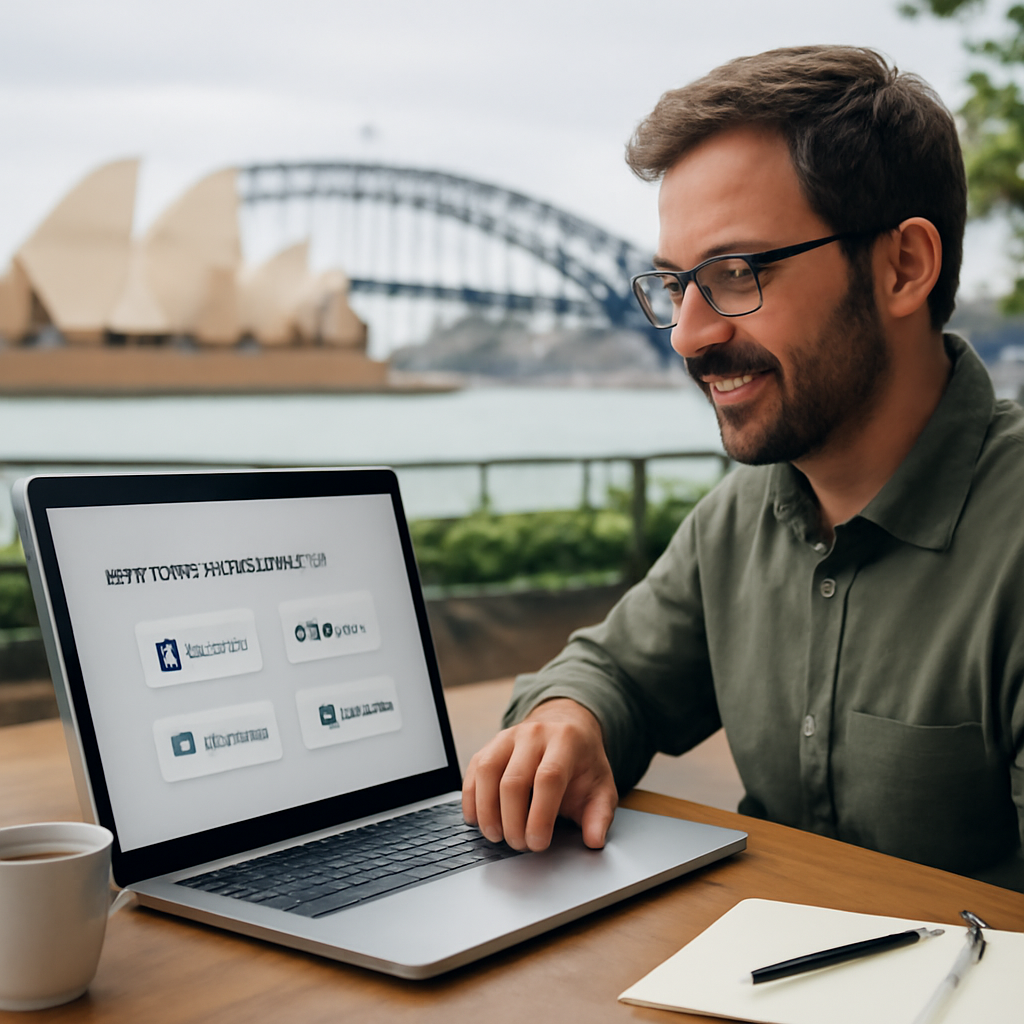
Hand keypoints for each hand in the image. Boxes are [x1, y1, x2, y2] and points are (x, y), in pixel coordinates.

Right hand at [461, 698, 617, 852]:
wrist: (566, 729)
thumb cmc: (583, 764)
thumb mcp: (601, 787)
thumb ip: (600, 816)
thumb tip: (594, 841)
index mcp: (566, 741)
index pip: (548, 778)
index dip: (540, 816)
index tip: (538, 844)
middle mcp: (535, 734)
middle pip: (514, 779)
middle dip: (513, 820)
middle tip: (519, 845)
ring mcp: (509, 736)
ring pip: (487, 772)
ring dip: (487, 810)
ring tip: (496, 836)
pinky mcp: (491, 744)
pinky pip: (473, 769)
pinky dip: (471, 797)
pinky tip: (477, 819)